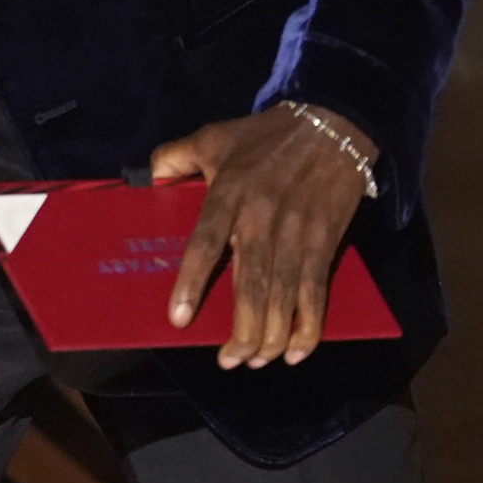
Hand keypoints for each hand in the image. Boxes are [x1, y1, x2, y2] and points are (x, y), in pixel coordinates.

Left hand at [150, 105, 376, 368]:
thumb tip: (148, 177)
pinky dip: (309, 326)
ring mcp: (297, 233)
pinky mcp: (325, 242)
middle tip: (229, 360)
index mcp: (229, 193)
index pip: (206, 244)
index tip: (179, 319)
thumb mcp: (216, 135)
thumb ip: (176, 155)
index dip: (192, 283)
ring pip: (283, 296)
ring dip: (270, 337)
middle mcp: (262, 218)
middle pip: (250, 285)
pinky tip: (296, 351)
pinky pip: (317, 291)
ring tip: (255, 360)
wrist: (334, 122)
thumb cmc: (267, 134)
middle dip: (241, 331)